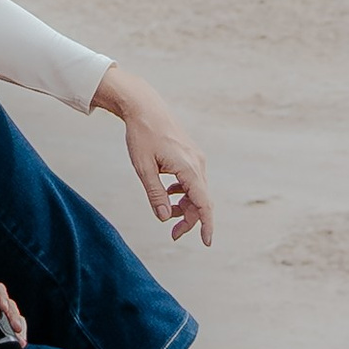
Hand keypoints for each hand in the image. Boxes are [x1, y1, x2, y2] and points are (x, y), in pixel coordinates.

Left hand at [93, 64, 213, 243]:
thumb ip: (155, 194)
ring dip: (185, 206)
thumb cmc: (141, 135)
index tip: (207, 242)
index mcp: (188, 168)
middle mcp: (198, 163)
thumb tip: (164, 218)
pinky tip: (168, 192)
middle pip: (201, 201)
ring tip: (166, 212)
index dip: (206, 225)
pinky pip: (193, 180)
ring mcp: (196, 158)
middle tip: (173, 234)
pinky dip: (183, 192)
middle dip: (189, 219)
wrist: (144, 106)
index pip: (204, 203)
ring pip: (197, 191)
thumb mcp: (143, 168)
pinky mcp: (191, 154)